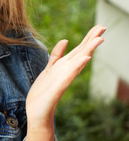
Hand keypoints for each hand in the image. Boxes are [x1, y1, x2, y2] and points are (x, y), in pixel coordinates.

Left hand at [24, 25, 105, 140]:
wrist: (37, 113)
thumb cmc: (44, 93)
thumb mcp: (49, 69)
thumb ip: (57, 56)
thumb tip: (65, 40)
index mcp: (63, 67)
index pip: (78, 50)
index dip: (88, 38)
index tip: (100, 27)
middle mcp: (65, 72)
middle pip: (80, 53)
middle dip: (91, 40)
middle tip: (103, 27)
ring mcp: (62, 80)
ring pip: (77, 63)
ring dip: (88, 51)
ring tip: (99, 39)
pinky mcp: (56, 90)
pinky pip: (67, 76)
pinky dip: (76, 67)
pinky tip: (84, 59)